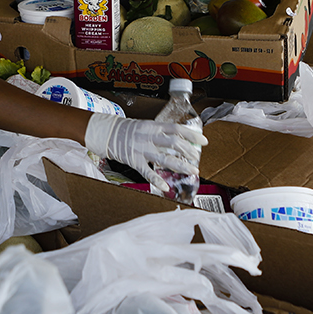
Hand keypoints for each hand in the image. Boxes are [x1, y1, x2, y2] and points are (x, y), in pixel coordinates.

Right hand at [84, 114, 207, 175]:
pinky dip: (157, 181)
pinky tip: (166, 187)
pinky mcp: (134, 161)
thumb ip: (161, 132)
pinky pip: (147, 173)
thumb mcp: (147, 126)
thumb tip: (180, 139)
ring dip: (180, 166)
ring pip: (164, 159)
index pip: (176, 129)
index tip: (203, 141)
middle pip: (173, 143)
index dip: (192, 134)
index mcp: (153, 126)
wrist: (108, 133)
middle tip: (197, 158)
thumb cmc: (129, 130)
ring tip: (192, 171)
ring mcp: (142, 150)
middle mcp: (149, 137)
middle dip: (188, 151)